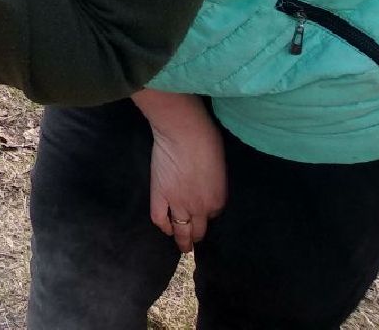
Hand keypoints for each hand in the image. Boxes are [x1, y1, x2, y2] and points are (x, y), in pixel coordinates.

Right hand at [134, 89, 226, 251]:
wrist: (185, 133)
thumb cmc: (207, 142)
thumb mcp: (219, 167)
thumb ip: (212, 183)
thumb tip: (205, 185)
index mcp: (217, 201)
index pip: (213, 214)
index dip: (207, 211)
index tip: (203, 208)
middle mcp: (200, 209)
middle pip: (199, 230)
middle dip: (197, 235)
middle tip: (193, 240)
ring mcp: (178, 204)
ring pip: (181, 231)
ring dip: (182, 240)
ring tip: (182, 246)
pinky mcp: (160, 196)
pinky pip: (159, 219)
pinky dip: (163, 226)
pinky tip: (166, 228)